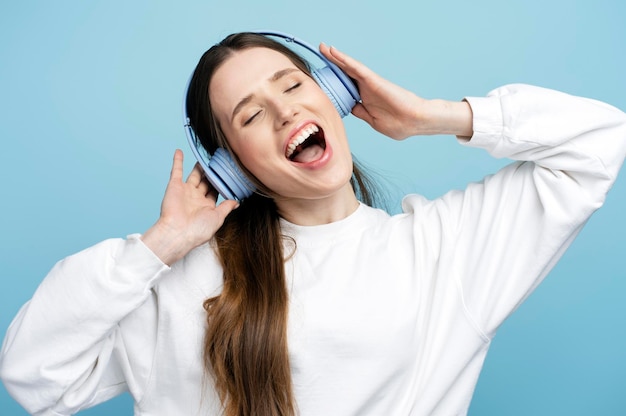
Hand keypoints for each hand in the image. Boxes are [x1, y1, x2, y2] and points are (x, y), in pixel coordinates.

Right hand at [141, 150, 238, 264]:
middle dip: (212, 173)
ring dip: (199, 167)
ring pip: (194, 175)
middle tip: (218, 162)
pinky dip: (177, 161)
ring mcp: (185, 191)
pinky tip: (179, 151)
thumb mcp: (218, 218)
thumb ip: (226, 207)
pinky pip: (176, 171)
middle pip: (206, 181)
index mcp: (206, 206)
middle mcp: (196, 198)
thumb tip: (237, 202)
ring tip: (205, 157)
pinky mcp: (174, 186)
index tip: (229, 174)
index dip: (221, 183)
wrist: (178, 232)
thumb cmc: (198, 230)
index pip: (216, 191)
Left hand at [319, 44, 472, 139]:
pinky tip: (334, 52)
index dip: (333, 84)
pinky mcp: (373, 81)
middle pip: (345, 74)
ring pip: (348, 68)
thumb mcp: (373, 120)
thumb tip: (350, 108)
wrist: (416, 121)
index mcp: (365, 100)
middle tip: (320, 53)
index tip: (320, 81)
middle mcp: (366, 90)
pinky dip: (344, 59)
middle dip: (332, 65)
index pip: (345, 89)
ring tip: (323, 48)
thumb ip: (361, 112)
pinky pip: (356, 68)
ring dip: (335, 58)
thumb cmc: (399, 124)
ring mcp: (369, 84)